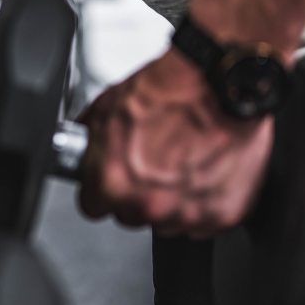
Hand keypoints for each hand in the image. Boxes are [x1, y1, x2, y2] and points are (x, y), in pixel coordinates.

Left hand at [77, 48, 272, 235]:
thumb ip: (91, 143)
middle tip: (153, 162)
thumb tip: (83, 153)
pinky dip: (205, 201)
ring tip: (182, 161)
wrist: (219, 83)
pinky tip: (205, 169)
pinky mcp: (221, 214)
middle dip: (137, 194)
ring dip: (172, 200)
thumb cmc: (170, 91)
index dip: (102, 190)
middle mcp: (148, 204)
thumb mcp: (106, 108)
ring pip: (168, 221)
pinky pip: (204, 221)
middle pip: (131, 215)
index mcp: (113, 182)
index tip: (111, 180)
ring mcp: (186, 213)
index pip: (93, 206)